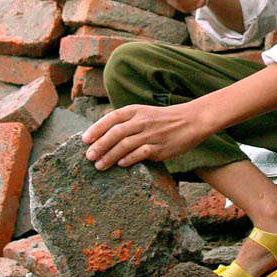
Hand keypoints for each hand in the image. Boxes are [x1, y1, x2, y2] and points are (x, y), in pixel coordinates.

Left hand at [80, 102, 207, 169]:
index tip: (84, 140)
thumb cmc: (164, 119)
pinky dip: (129, 159)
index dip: (96, 128)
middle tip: (89, 156)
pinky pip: (140, 153)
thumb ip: (127, 122)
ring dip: (109, 156)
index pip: (112, 118)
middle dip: (99, 146)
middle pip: (115, 133)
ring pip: (125, 145)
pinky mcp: (160, 147)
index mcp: (136, 110)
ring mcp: (151, 134)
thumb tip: (103, 136)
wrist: (191, 120)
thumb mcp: (144, 113)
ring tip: (100, 166)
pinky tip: (121, 164)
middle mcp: (142, 121)